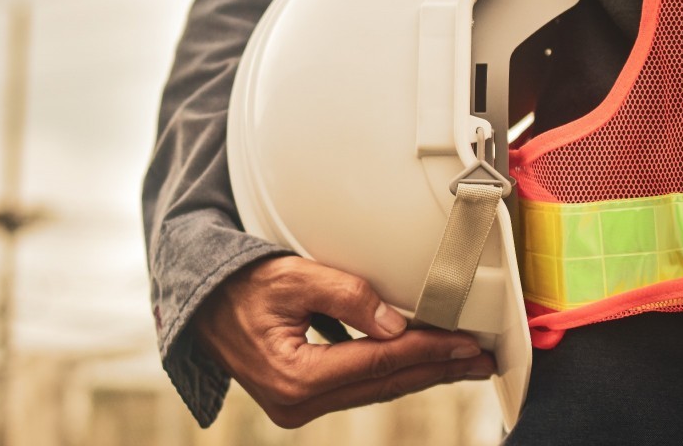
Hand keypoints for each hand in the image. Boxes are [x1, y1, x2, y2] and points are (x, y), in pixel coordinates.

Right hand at [192, 255, 495, 427]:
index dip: (428, 351)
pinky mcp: (300, 399)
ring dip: (420, 373)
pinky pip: (358, 387)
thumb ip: (346, 296)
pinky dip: (391, 372)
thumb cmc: (240, 284)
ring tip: (462, 363)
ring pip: (374, 389)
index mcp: (295, 376)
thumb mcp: (292, 277)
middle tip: (481, 360)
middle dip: (436, 369)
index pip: (379, 362)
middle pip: (384, 384)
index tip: (467, 343)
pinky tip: (419, 363)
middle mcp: (297, 402)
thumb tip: (396, 324)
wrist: (200, 304)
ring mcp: (298, 406)